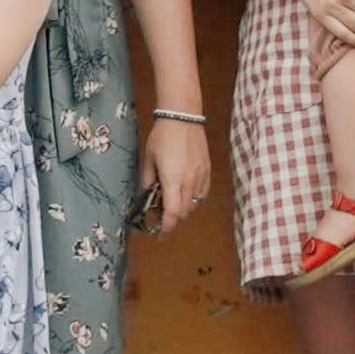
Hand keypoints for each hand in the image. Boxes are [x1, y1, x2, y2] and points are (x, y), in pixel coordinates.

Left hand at [137, 113, 212, 236]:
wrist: (183, 117)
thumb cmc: (162, 136)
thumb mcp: (148, 159)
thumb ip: (147, 181)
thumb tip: (146, 198)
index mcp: (173, 181)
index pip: (172, 215)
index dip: (165, 229)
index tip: (159, 236)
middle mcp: (190, 182)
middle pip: (182, 213)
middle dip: (171, 220)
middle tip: (159, 216)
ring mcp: (201, 177)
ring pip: (193, 205)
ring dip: (181, 210)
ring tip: (169, 201)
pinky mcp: (207, 171)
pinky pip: (202, 194)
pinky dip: (193, 199)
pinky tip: (183, 193)